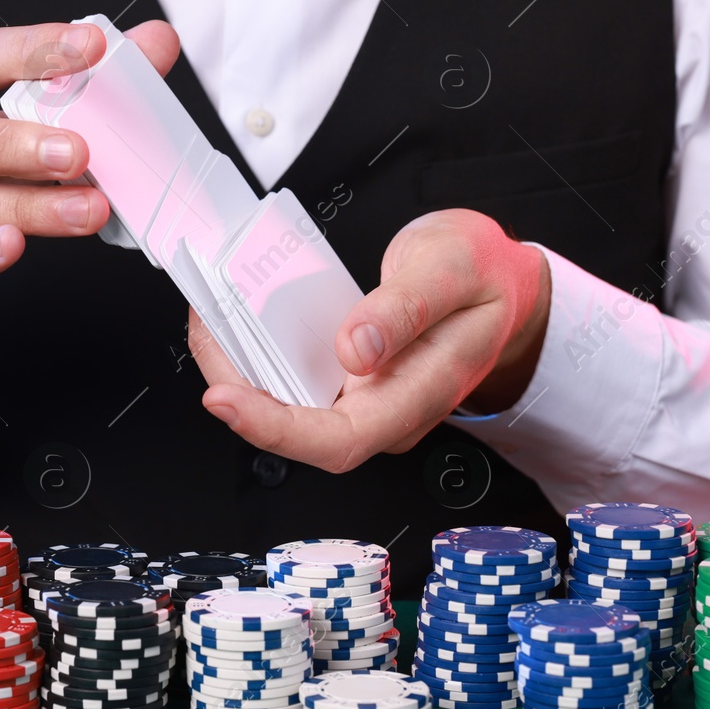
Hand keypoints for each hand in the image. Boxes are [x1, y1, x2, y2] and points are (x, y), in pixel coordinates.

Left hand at [189, 209, 551, 471]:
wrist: (504, 284)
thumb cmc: (484, 278)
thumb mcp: (453, 269)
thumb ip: (407, 308)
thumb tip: (355, 348)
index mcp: (417, 394)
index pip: (339, 439)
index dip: (275, 429)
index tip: (225, 397)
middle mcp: (386, 409)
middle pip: (299, 430)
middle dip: (238, 390)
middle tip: (205, 328)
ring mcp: (367, 400)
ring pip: (289, 407)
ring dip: (240, 372)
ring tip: (210, 318)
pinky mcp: (351, 382)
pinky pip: (295, 382)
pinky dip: (259, 355)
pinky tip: (238, 322)